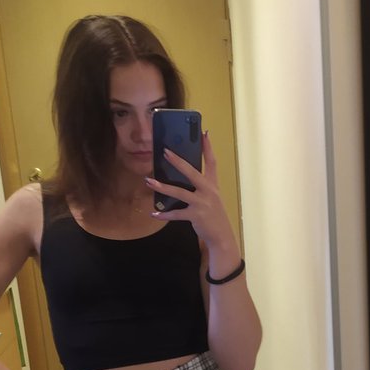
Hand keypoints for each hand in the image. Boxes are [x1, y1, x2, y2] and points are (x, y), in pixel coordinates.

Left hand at [146, 132, 237, 252]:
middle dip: (178, 161)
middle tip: (165, 151)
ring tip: (148, 181)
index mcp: (213, 185)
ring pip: (179, 192)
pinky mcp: (196, 216)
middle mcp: (209, 191)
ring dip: (162, 187)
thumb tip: (180, 178)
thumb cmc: (213, 215)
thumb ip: (200, 187)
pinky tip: (154, 213)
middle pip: (192, 172)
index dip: (208, 147)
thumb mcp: (211, 198)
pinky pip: (176, 214)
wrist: (221, 236)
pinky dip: (164, 214)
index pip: (212, 162)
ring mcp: (202, 203)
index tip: (204, 132)